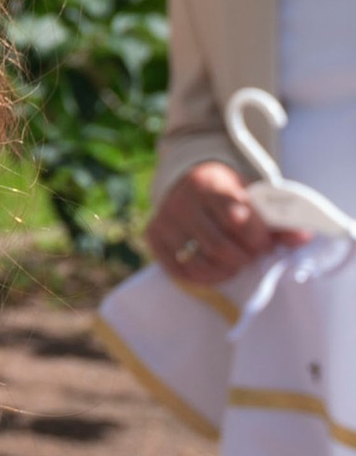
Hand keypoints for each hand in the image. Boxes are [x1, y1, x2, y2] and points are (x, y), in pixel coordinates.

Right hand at [146, 157, 301, 289]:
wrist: (187, 178)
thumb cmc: (226, 193)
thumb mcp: (250, 196)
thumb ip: (276, 220)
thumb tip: (303, 239)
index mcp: (211, 185)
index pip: (237, 219)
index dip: (257, 239)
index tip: (265, 244)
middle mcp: (183, 201)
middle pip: (219, 247)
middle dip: (243, 258)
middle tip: (251, 256)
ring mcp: (165, 219)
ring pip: (198, 262)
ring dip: (224, 271)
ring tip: (235, 264)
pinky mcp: (153, 235)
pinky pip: (178, 270)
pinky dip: (200, 277)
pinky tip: (214, 270)